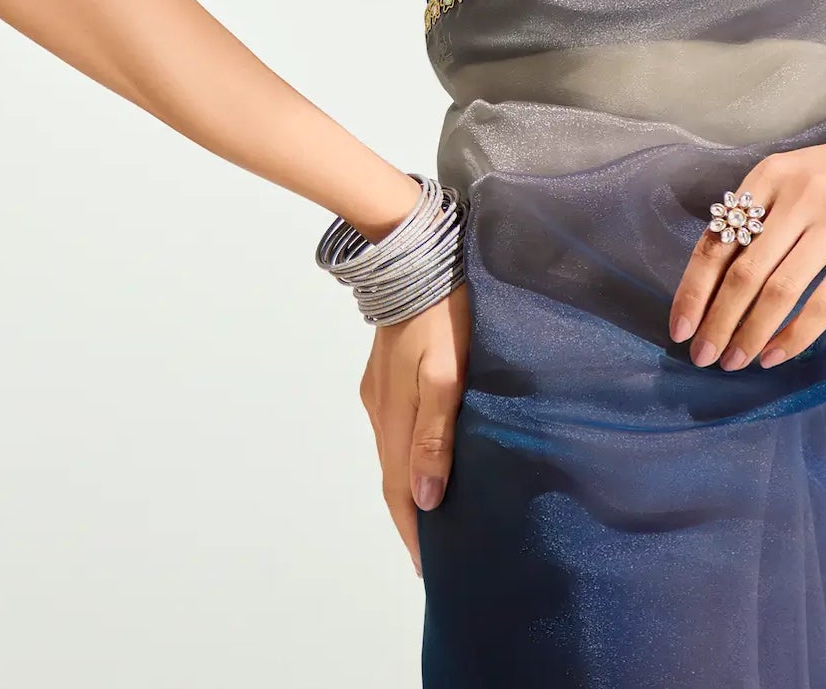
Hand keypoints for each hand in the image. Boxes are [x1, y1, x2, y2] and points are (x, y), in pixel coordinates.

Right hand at [358, 279, 469, 574]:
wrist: (413, 256)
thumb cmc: (441, 314)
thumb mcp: (445, 374)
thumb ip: (436, 435)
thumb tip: (427, 499)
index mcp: (395, 419)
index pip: (402, 491)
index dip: (414, 532)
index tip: (429, 569)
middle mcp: (380, 412)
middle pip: (394, 478)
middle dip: (411, 518)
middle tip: (435, 551)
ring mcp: (379, 392)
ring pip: (393, 453)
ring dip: (409, 487)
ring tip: (434, 513)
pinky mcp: (384, 376)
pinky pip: (395, 429)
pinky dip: (408, 456)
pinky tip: (425, 457)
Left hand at [667, 106, 825, 371]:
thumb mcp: (788, 176)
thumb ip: (753, 215)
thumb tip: (710, 280)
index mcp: (767, 176)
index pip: (717, 241)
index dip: (694, 290)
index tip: (679, 328)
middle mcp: (796, 198)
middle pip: (744, 272)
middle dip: (718, 322)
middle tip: (703, 357)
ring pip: (780, 292)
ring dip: (751, 334)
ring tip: (735, 362)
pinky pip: (823, 303)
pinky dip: (795, 335)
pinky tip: (776, 354)